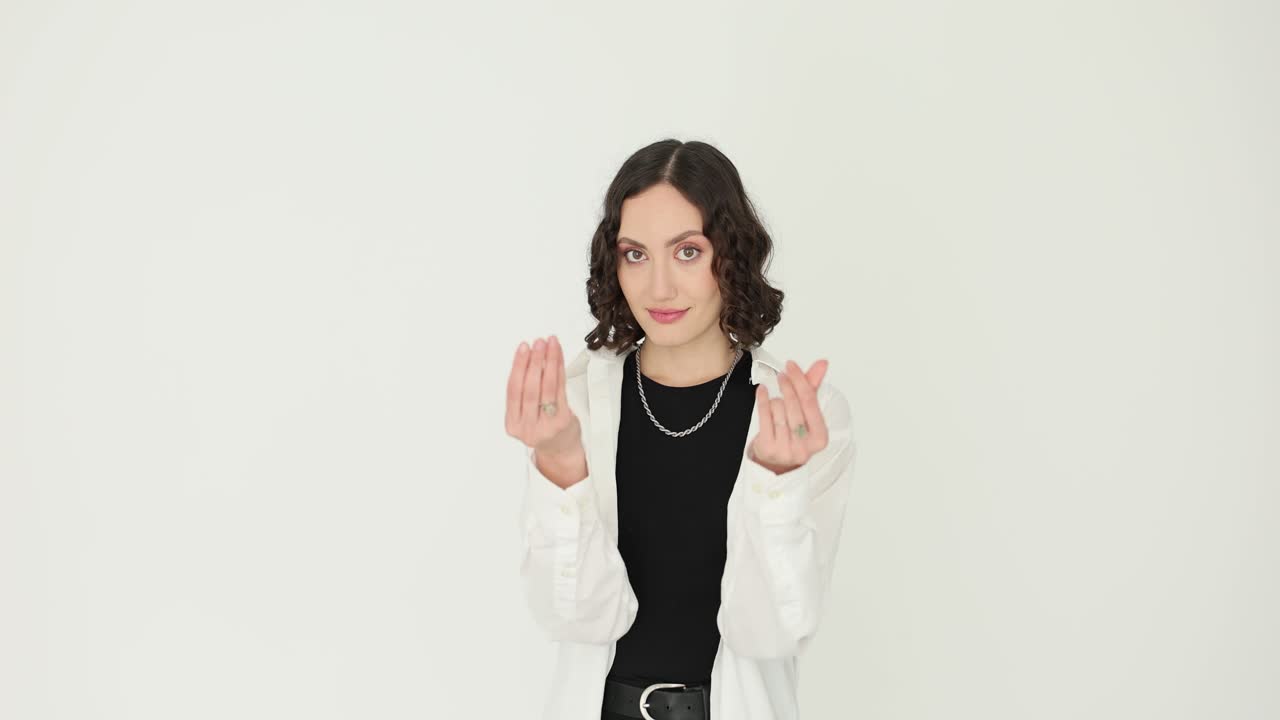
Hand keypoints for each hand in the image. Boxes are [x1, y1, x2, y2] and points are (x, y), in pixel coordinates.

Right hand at [504, 335, 584, 462]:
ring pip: (547, 388)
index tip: (522, 349)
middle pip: (530, 388)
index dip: (518, 367)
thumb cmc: (541, 427)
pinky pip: (561, 390)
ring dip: (549, 362)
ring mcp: (546, 426)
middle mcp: (527, 427)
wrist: (559, 450)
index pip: (513, 390)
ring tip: (550, 345)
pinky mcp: (563, 421)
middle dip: (534, 361)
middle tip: (537, 343)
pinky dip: (559, 371)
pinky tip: (558, 358)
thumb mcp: (525, 414)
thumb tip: (530, 356)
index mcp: (512, 424)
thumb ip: (524, 392)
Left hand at [747, 359, 830, 474]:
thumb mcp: (806, 414)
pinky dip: (762, 399)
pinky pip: (764, 415)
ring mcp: (786, 449)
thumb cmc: (794, 434)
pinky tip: (762, 391)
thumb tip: (822, 364)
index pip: (810, 401)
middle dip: (787, 386)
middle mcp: (805, 446)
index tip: (792, 366)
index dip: (800, 380)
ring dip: (775, 400)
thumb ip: (813, 388)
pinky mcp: (769, 448)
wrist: (777, 462)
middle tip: (782, 375)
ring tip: (776, 402)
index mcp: (820, 438)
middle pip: (793, 404)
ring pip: (778, 409)